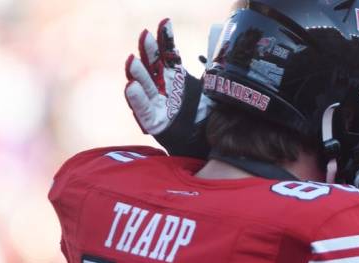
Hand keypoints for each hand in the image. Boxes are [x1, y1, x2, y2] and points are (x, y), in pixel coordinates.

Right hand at [124, 18, 212, 157]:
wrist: (205, 144)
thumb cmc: (207, 117)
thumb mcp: (214, 91)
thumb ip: (215, 74)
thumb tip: (226, 52)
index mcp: (177, 78)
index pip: (169, 54)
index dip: (166, 39)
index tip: (165, 22)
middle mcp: (164, 88)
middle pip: (153, 66)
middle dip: (149, 51)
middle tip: (145, 36)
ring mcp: (157, 104)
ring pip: (145, 86)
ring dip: (138, 73)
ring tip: (133, 61)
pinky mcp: (154, 122)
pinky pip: (144, 110)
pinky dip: (137, 99)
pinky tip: (132, 87)